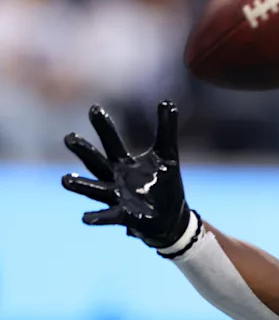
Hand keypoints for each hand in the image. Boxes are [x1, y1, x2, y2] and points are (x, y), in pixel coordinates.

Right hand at [62, 102, 190, 248]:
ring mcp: (117, 198)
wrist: (171, 216)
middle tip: (69, 137)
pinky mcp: (125, 216)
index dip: (104, 127)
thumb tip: (168, 102)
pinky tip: (86, 217)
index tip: (94, 108)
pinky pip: (109, 216)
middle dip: (85, 152)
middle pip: (97, 163)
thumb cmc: (165, 183)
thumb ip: (166, 130)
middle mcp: (115, 178)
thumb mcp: (168, 154)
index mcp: (123, 163)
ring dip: (82, 185)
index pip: (112, 142)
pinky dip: (98, 217)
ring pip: (96, 190)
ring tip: (65, 179)